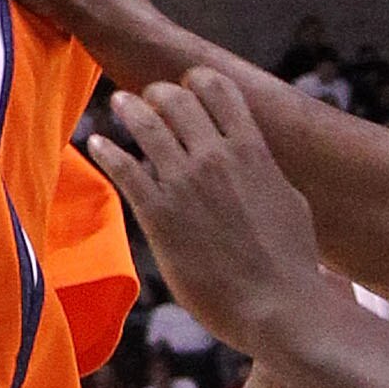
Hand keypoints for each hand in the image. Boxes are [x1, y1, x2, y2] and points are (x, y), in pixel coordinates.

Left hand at [83, 72, 327, 357]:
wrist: (277, 306)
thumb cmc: (291, 263)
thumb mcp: (289, 201)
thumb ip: (265, 173)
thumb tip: (256, 161)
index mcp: (253, 150)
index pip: (219, 88)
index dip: (198, 81)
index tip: (188, 86)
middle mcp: (216, 157)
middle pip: (176, 98)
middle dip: (159, 93)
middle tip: (149, 98)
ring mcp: (185, 183)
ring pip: (146, 124)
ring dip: (129, 108)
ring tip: (119, 104)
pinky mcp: (159, 214)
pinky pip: (124, 169)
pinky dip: (107, 151)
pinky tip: (97, 144)